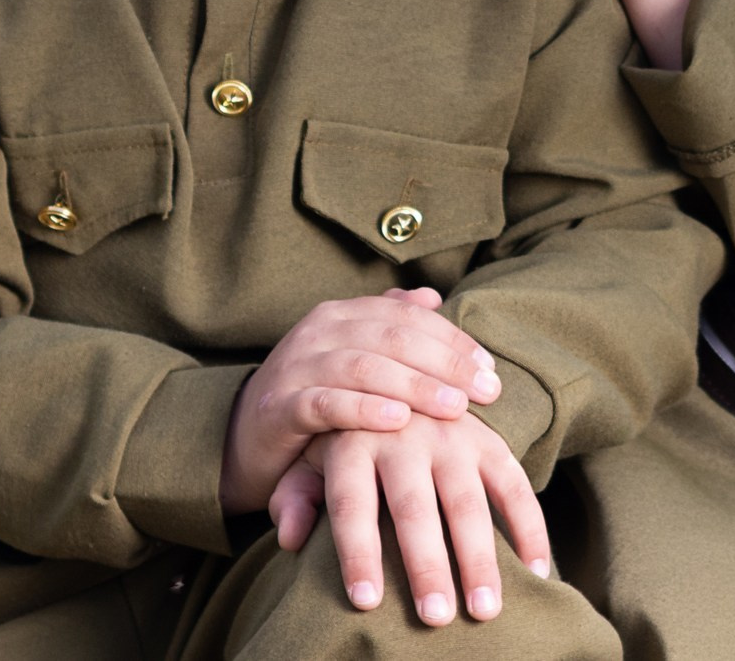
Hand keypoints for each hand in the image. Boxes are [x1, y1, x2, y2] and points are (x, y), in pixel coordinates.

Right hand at [220, 288, 501, 516]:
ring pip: (362, 365)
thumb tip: (431, 296)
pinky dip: (363, 409)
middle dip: (444, 361)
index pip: (406, 316)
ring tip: (454, 406)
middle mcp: (317, 332)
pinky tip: (398, 419)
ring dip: (414, 384)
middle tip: (487, 390)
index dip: (452, 339)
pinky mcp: (278, 407)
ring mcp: (295, 367)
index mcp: (340, 315)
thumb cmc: (313, 400)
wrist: (244, 438)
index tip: (491, 369)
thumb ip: (388, 327)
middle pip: (391, 336)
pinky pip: (324, 403)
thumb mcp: (352, 361)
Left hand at [284, 414, 549, 624]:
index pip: (351, 503)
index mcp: (352, 441)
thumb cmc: (345, 438)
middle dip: (426, 565)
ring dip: (479, 558)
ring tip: (485, 611)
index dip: (357, 553)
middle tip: (435, 618)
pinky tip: (536, 573)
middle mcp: (402, 434)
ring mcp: (451, 434)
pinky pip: (514, 484)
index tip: (365, 602)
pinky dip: (529, 528)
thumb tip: (288, 538)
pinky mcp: (488, 438)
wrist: (396, 371)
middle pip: (413, 508)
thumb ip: (297, 496)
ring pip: (467, 501)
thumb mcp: (310, 457)